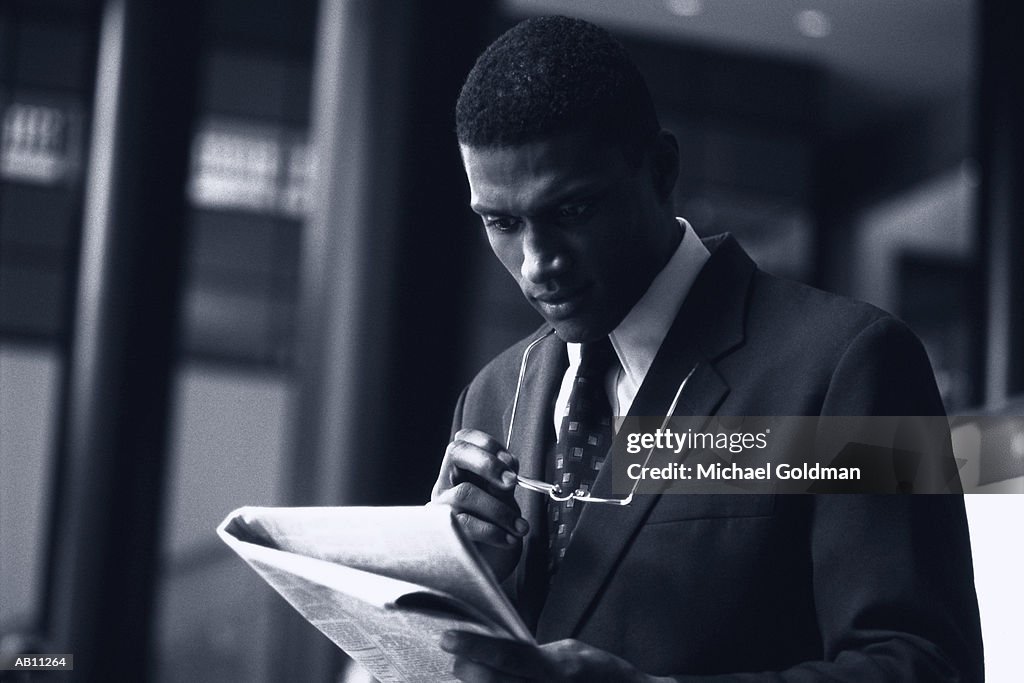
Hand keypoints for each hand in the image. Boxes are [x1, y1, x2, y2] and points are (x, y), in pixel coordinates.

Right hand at [430, 429, 529, 581]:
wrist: (486, 568)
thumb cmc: (493, 530)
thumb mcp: (502, 501)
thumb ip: (502, 482)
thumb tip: (509, 468)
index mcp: (459, 471)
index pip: (462, 441)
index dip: (486, 443)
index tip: (510, 460)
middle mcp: (445, 484)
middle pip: (455, 453)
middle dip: (487, 463)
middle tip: (512, 482)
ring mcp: (440, 507)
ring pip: (464, 493)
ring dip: (499, 508)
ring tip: (520, 526)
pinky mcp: (442, 532)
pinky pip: (465, 524)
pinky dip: (493, 531)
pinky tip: (509, 539)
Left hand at [441, 631, 656, 682]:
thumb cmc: (600, 675)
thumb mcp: (569, 654)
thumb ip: (534, 655)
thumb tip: (497, 650)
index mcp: (558, 670)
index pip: (508, 656)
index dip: (475, 647)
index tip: (449, 638)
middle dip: (471, 670)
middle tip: (458, 660)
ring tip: (470, 673)